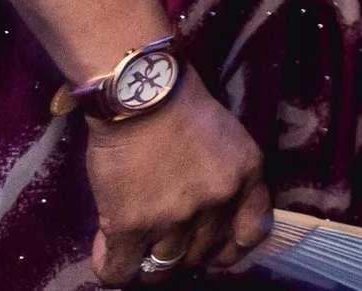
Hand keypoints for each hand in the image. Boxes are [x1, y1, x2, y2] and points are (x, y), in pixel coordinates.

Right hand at [86, 67, 270, 282]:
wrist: (141, 92)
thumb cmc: (181, 108)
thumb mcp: (229, 140)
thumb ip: (228, 179)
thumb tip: (209, 220)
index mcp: (246, 178)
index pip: (251, 235)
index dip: (230, 248)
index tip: (213, 248)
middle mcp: (218, 202)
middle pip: (202, 254)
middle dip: (183, 250)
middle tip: (162, 236)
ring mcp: (175, 217)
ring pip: (163, 268)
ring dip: (148, 261)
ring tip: (135, 244)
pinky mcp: (132, 225)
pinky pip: (121, 270)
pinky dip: (113, 267)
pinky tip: (109, 253)